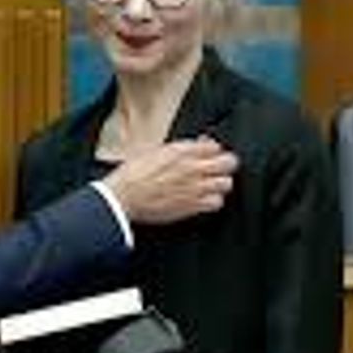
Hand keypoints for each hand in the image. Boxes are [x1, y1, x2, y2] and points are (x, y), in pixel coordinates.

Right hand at [102, 136, 237, 224]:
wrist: (123, 197)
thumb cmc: (132, 175)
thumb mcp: (153, 150)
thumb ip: (177, 149)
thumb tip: (193, 146)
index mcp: (182, 151)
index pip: (215, 145)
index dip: (213, 151)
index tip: (208, 155)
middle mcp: (192, 168)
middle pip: (229, 162)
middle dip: (225, 164)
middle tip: (217, 168)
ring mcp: (195, 188)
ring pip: (226, 183)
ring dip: (220, 183)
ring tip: (211, 184)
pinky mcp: (192, 206)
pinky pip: (217, 203)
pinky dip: (214, 201)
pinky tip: (205, 199)